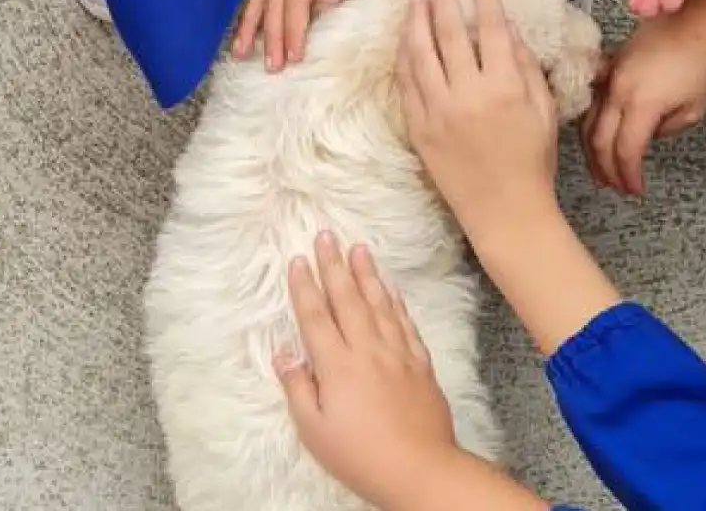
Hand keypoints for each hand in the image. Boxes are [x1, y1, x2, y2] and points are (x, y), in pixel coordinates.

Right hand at [277, 234, 458, 506]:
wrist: (420, 470)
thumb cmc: (360, 456)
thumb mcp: (314, 430)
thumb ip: (298, 389)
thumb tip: (284, 356)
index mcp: (336, 365)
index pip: (315, 317)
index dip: (305, 287)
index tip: (298, 259)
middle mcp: (367, 351)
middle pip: (347, 300)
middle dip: (334, 265)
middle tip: (326, 235)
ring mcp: (397, 356)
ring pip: (379, 305)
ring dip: (367, 274)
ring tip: (359, 248)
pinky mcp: (420, 366)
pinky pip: (406, 325)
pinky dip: (397, 303)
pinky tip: (391, 289)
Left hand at [396, 0, 562, 232]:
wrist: (504, 210)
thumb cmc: (532, 161)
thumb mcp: (544, 111)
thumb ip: (526, 67)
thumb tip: (509, 31)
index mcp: (505, 87)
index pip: (492, 29)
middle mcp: (468, 94)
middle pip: (451, 32)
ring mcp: (438, 110)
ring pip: (421, 53)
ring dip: (417, 20)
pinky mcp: (418, 127)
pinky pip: (406, 83)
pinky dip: (404, 56)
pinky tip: (404, 38)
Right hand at [582, 10, 705, 195]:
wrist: (693, 20)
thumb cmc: (701, 63)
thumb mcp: (693, 109)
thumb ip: (664, 129)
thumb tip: (645, 135)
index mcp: (641, 105)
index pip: (626, 151)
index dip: (628, 176)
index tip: (634, 191)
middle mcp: (617, 92)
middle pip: (599, 141)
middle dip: (606, 170)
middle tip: (615, 187)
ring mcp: (608, 79)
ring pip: (587, 123)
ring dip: (592, 151)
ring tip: (600, 170)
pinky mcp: (607, 69)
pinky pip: (591, 102)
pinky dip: (589, 124)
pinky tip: (593, 137)